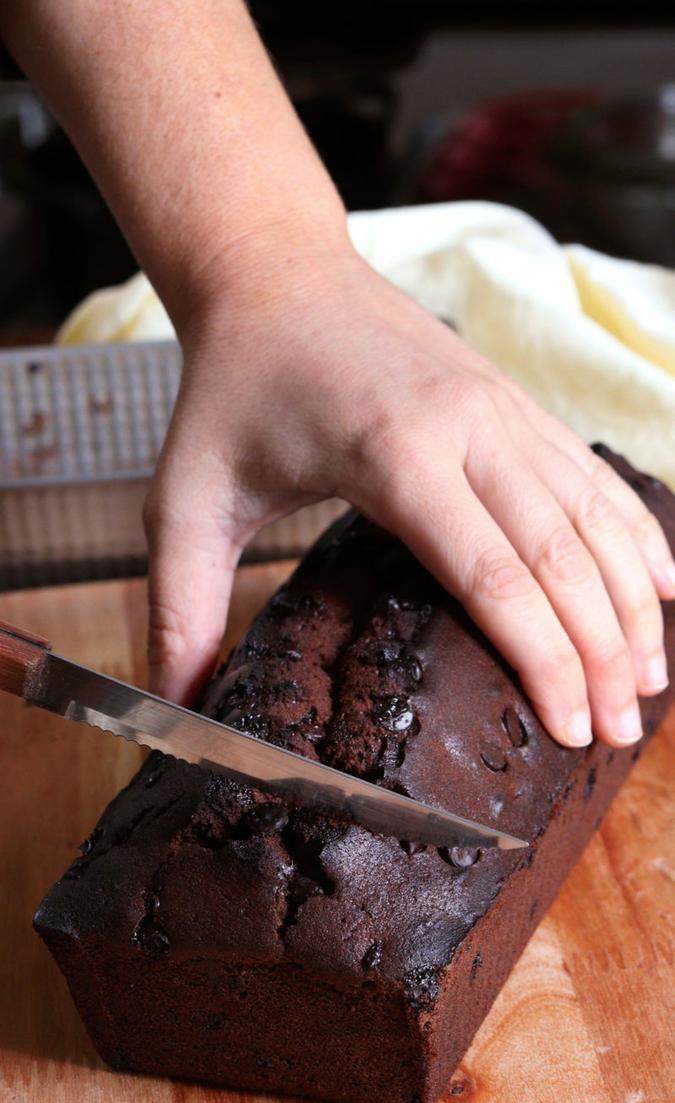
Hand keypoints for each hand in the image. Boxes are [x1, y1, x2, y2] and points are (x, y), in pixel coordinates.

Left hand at [143, 244, 674, 746]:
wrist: (277, 277)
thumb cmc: (232, 390)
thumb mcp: (186, 501)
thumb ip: (179, 609)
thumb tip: (171, 712)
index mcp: (395, 457)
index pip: (495, 579)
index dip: (544, 663)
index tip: (570, 728)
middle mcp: (470, 429)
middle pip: (563, 558)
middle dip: (603, 655)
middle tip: (618, 734)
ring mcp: (504, 409)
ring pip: (596, 518)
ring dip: (632, 604)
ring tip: (652, 683)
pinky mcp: (516, 402)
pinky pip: (594, 476)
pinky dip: (635, 535)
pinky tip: (660, 587)